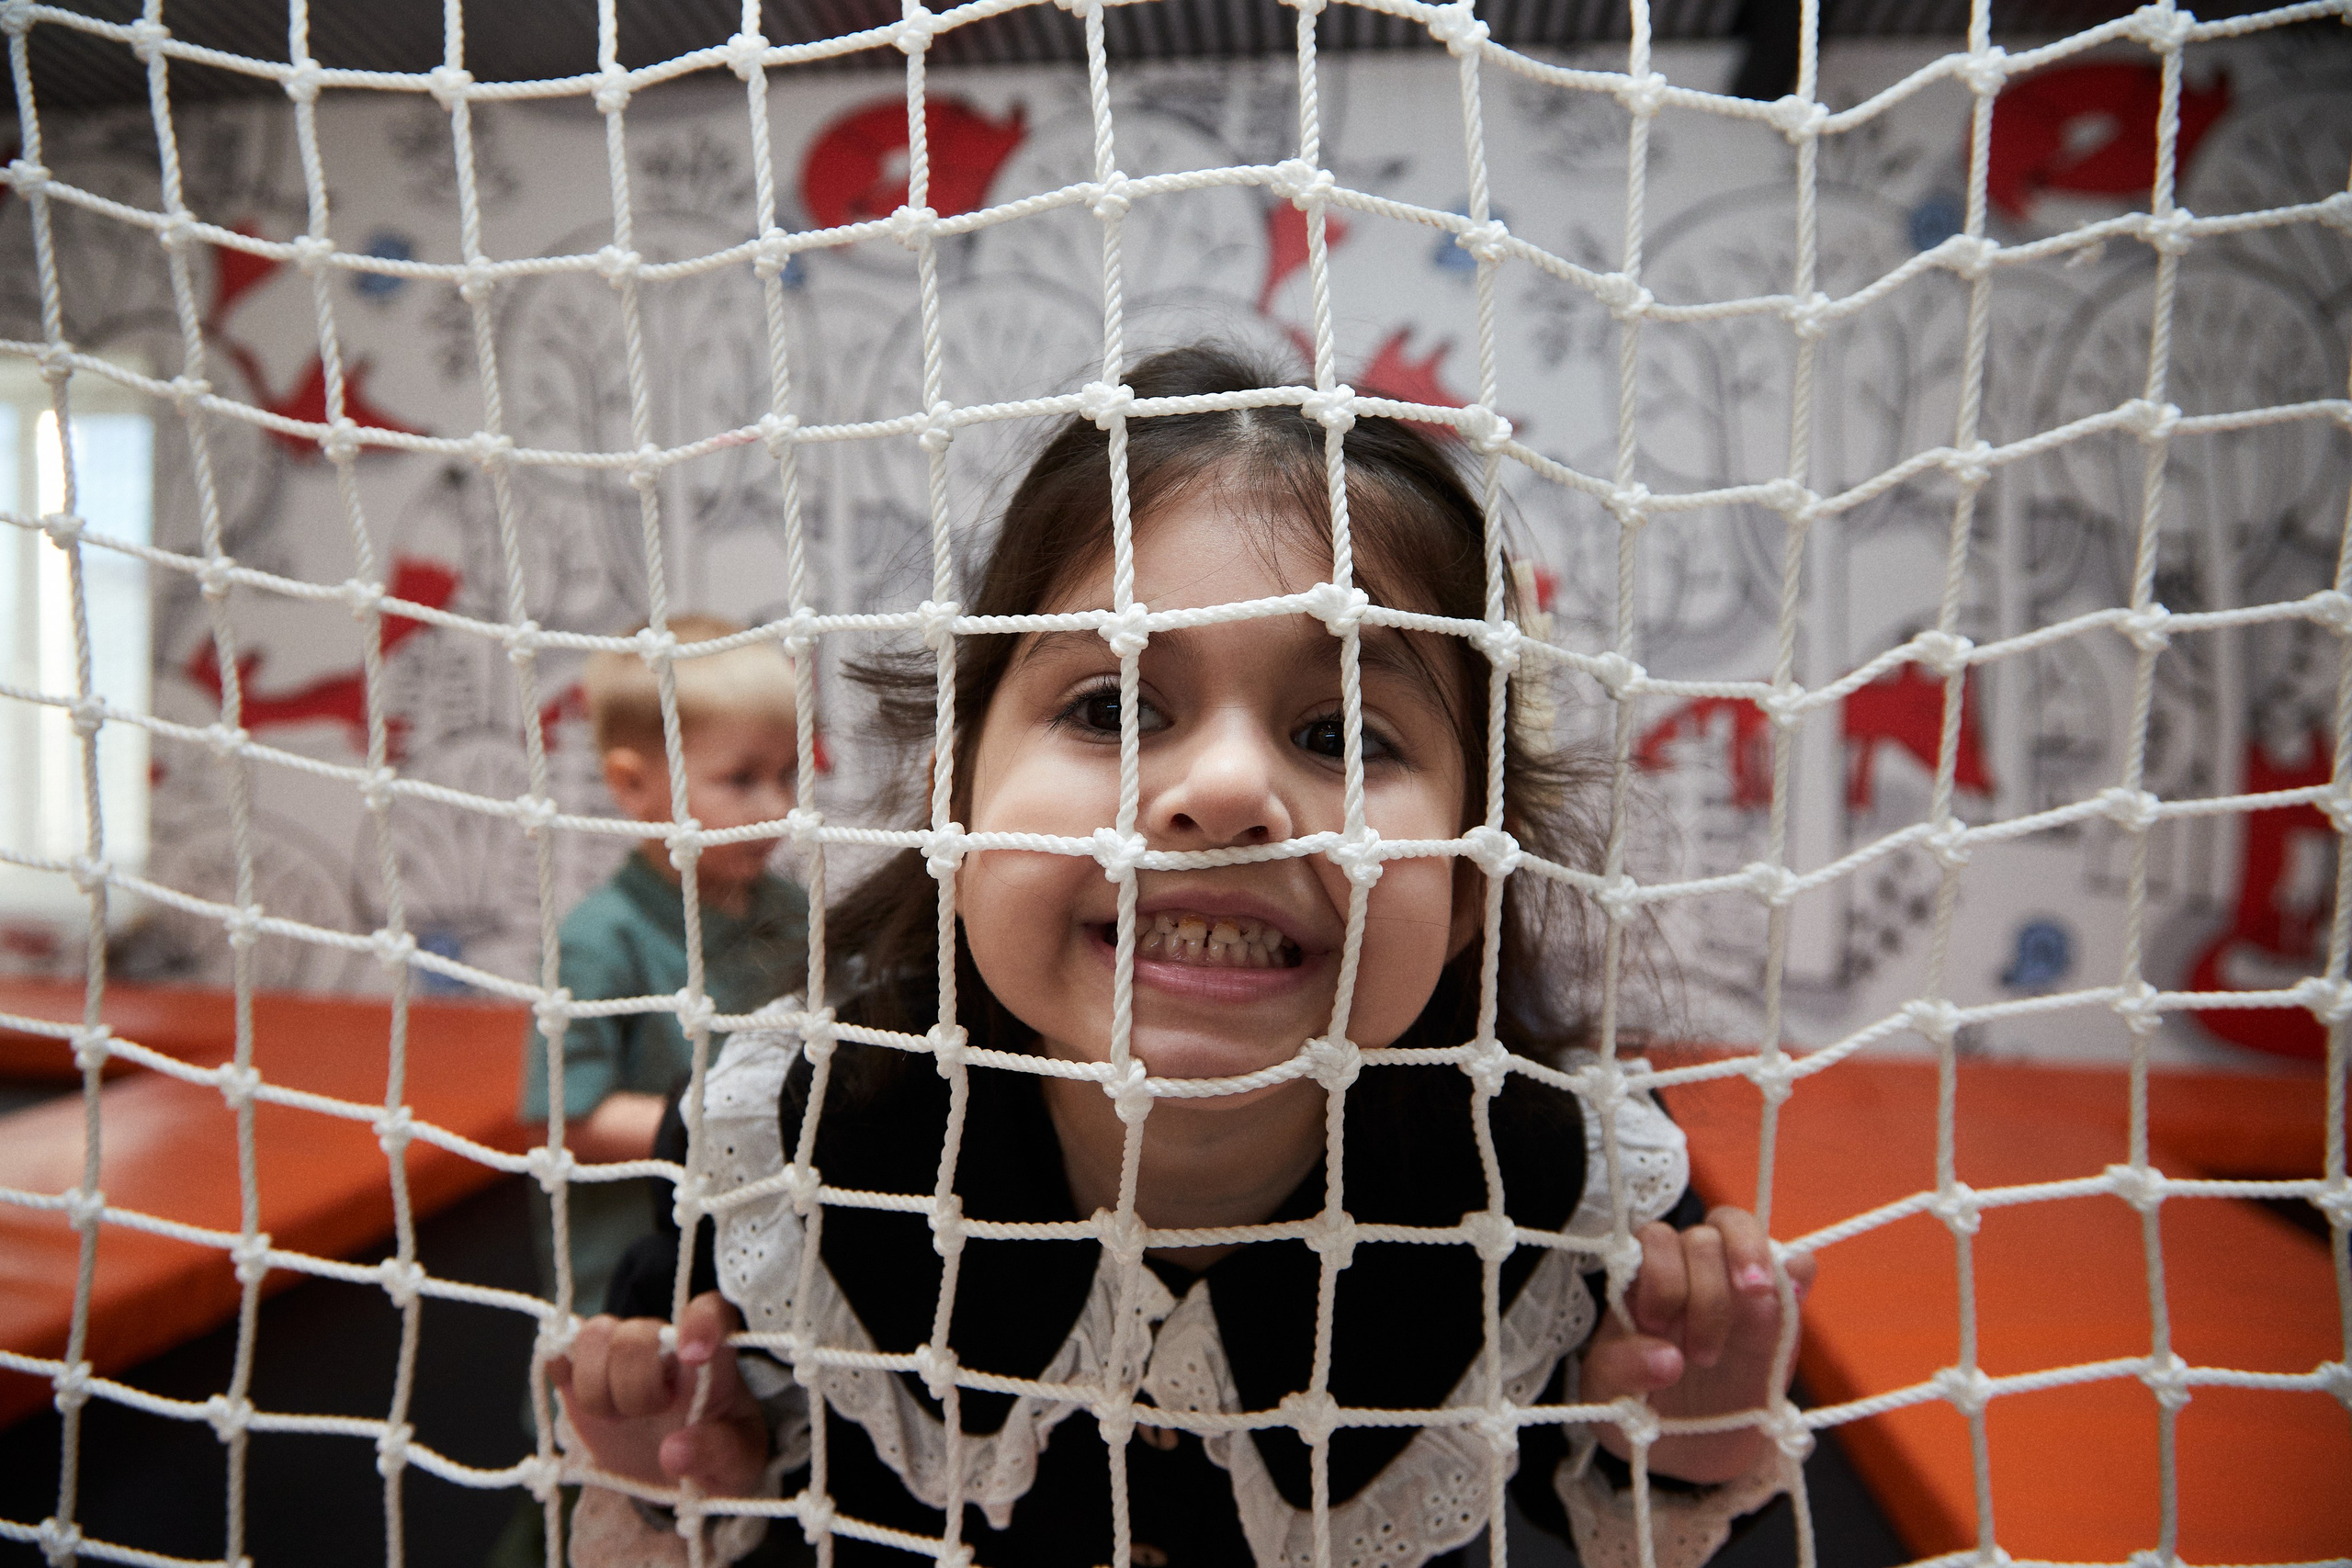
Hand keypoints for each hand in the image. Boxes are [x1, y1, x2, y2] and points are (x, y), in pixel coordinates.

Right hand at [551, 1291, 768, 1496]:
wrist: (674, 1469)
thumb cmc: (715, 1452)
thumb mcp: (737, 1460)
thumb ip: (717, 1451)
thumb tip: (674, 1451)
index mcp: (713, 1356)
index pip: (711, 1311)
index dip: (699, 1323)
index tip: (693, 1355)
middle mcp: (664, 1342)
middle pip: (637, 1335)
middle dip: (637, 1388)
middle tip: (651, 1415)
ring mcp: (619, 1352)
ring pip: (595, 1335)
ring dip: (598, 1386)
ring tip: (619, 1419)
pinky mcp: (581, 1370)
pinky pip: (560, 1352)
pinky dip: (565, 1378)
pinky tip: (589, 1408)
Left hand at [1579, 1206, 1813, 1484]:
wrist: (1686, 1448)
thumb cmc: (1640, 1404)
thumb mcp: (1610, 1393)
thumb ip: (1622, 1369)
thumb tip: (1667, 1359)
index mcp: (1644, 1281)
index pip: (1655, 1240)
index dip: (1661, 1275)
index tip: (1658, 1324)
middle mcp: (1690, 1272)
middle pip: (1702, 1238)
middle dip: (1705, 1293)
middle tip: (1702, 1355)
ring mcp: (1737, 1287)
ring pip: (1742, 1230)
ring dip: (1748, 1257)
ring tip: (1755, 1296)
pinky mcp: (1781, 1312)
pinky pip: (1797, 1265)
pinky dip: (1797, 1269)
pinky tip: (1793, 1293)